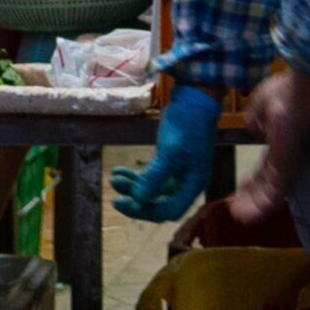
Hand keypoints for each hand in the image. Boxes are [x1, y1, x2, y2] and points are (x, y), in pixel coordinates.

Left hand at [113, 86, 217, 222]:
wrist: (195, 98)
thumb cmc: (187, 125)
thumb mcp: (170, 152)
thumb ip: (154, 178)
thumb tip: (137, 201)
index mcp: (194, 184)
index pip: (169, 211)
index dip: (146, 211)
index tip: (125, 203)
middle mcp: (187, 182)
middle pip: (159, 204)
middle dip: (136, 201)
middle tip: (115, 198)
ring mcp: (179, 173)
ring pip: (152, 190)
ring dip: (132, 187)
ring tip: (114, 179)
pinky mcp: (170, 162)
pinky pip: (151, 177)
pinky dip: (135, 177)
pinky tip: (118, 171)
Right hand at [226, 67, 309, 226]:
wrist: (302, 86)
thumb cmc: (285, 91)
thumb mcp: (260, 107)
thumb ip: (255, 122)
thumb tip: (254, 129)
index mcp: (278, 143)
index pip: (264, 170)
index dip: (250, 184)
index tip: (236, 196)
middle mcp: (285, 156)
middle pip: (266, 183)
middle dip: (251, 198)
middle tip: (236, 213)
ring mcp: (288, 161)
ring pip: (271, 191)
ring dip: (255, 206)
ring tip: (240, 219)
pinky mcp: (289, 162)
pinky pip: (276, 189)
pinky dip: (262, 204)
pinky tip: (248, 216)